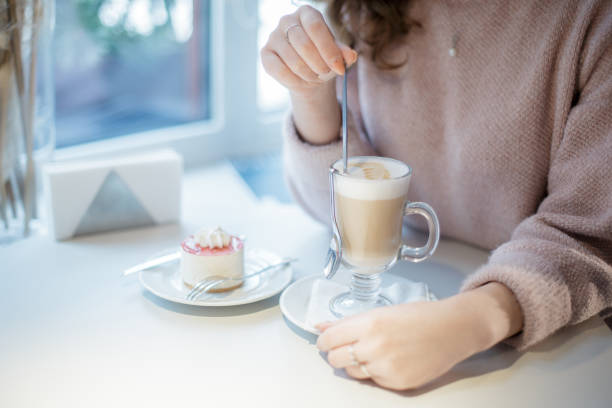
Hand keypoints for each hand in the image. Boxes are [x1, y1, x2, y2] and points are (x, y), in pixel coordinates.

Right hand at [260, 5, 357, 96]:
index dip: (328, 49)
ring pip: (292, 59)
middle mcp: (287, 20)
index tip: (339, 68)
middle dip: (319, 64)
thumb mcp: (336, 56)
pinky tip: (302, 82)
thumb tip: (351, 55)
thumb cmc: (323, 59)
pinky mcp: (265, 54)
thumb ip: (344, 54)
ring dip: (308, 74)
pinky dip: (294, 80)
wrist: (307, 74)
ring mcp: (273, 36)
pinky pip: (279, 70)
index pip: (316, 26)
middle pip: (303, 43)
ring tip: (315, 77)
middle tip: (325, 73)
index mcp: (306, 13)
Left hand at [316, 283, 522, 390]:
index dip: (324, 340)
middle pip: (335, 359)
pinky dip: (375, 372)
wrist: (453, 329)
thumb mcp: (380, 312)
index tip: (326, 340)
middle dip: (336, 353)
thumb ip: (347, 322)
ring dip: (355, 363)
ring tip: (372, 351)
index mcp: (369, 324)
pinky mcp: (397, 383)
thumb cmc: (419, 316)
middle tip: (346, 347)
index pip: (328, 339)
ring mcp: (386, 367)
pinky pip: (372, 380)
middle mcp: (375, 347)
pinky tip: (389, 359)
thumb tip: (320, 326)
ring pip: (352, 371)